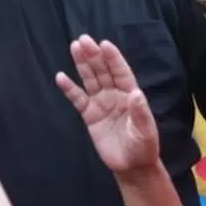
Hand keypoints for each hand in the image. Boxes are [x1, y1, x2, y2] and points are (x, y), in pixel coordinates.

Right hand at [56, 36, 159, 173]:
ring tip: (74, 46)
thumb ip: (140, 113)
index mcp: (130, 95)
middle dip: (94, 55)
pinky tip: (60, 77)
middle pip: (102, 71)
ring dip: (82, 64)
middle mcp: (114, 94)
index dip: (113, 58)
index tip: (104, 44)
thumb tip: (136, 93)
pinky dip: (69, 88)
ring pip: (90, 79)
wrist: (131, 167)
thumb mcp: (145, 132)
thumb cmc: (143, 147)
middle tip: (83, 39)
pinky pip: (78, 99)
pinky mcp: (90, 115)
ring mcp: (101, 103)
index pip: (120, 72)